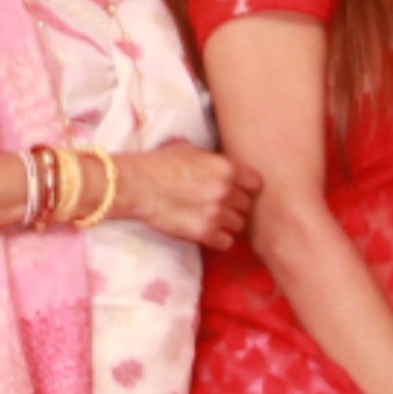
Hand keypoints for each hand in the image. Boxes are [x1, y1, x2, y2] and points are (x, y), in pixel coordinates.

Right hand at [105, 144, 252, 250]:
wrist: (137, 185)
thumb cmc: (159, 164)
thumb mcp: (192, 151)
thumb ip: (215, 162)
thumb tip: (227, 169)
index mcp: (226, 168)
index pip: (255, 183)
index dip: (246, 187)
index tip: (238, 190)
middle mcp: (226, 191)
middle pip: (247, 205)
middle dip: (236, 205)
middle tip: (220, 205)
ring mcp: (216, 214)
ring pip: (239, 225)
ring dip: (228, 223)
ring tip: (213, 219)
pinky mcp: (204, 233)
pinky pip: (227, 242)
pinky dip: (220, 239)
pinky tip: (209, 232)